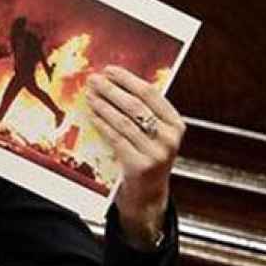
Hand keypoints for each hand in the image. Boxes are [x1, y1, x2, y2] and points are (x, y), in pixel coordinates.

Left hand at [86, 66, 184, 249]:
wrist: (148, 195)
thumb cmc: (147, 157)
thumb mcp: (154, 135)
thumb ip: (145, 112)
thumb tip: (115, 81)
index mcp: (177, 124)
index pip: (151, 94)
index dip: (128, 79)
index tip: (109, 70)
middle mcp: (170, 138)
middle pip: (136, 105)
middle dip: (112, 89)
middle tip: (94, 79)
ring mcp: (156, 153)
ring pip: (123, 121)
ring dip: (103, 105)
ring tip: (89, 94)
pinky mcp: (140, 166)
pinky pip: (116, 139)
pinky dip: (101, 124)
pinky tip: (91, 114)